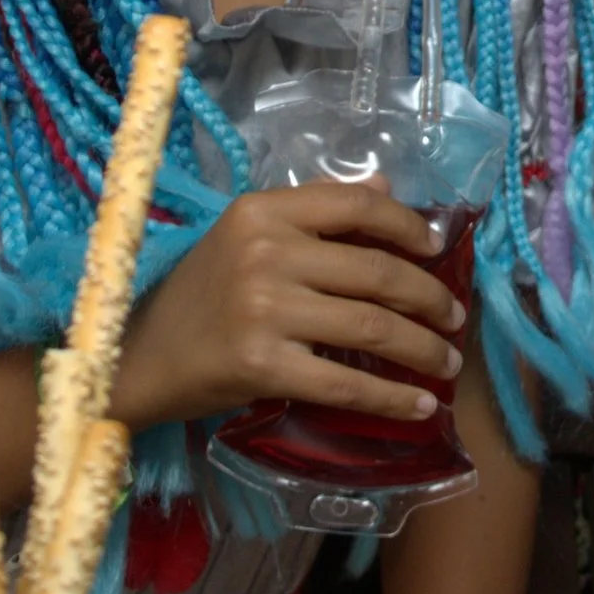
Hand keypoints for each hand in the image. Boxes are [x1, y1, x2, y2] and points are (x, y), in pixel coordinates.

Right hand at [107, 182, 468, 429]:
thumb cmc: (199, 296)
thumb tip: (388, 189)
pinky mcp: (262, 366)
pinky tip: (420, 404)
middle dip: (430, 297)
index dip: (407, 226)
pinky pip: (346, 382)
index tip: (436, 249)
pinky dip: (392, 397)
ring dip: (423, 348)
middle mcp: (265, 252)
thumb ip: (315, 210)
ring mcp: (264, 309)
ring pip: (371, 326)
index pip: (355, 205)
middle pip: (375, 270)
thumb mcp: (246, 236)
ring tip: (448, 362)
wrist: (137, 359)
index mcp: (263, 211)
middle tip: (456, 318)